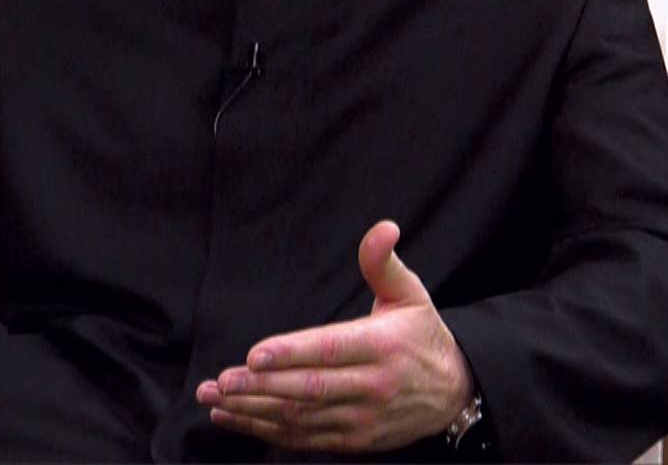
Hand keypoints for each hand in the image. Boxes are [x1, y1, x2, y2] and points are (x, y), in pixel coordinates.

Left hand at [196, 220, 474, 453]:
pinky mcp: (355, 440)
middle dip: (261, 387)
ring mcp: (363, 418)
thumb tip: (383, 228)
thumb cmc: (422, 335)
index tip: (254, 355)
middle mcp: (373, 386)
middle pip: (310, 389)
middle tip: (221, 381)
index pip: (331, 350)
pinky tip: (234, 419)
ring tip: (213, 400)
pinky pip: (306, 438)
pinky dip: (268, 430)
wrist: (454, 392)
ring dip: (254, 411)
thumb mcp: (410, 294)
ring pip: (302, 417)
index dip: (291, 353)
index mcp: (382, 346)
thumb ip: (384, 263)